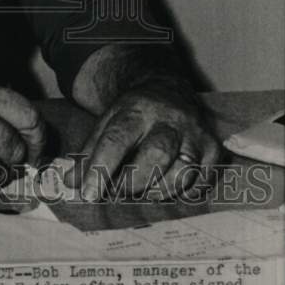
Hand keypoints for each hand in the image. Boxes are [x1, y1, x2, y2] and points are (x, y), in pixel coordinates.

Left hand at [67, 77, 221, 201]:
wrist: (167, 89)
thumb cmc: (133, 114)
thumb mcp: (106, 122)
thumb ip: (88, 153)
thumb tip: (70, 183)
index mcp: (136, 110)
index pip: (117, 140)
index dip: (101, 169)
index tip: (89, 194)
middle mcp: (170, 119)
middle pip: (156, 155)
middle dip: (133, 182)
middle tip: (118, 191)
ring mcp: (195, 134)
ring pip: (183, 172)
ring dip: (157, 190)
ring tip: (141, 189)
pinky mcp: (213, 149)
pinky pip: (202, 181)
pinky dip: (183, 192)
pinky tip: (166, 186)